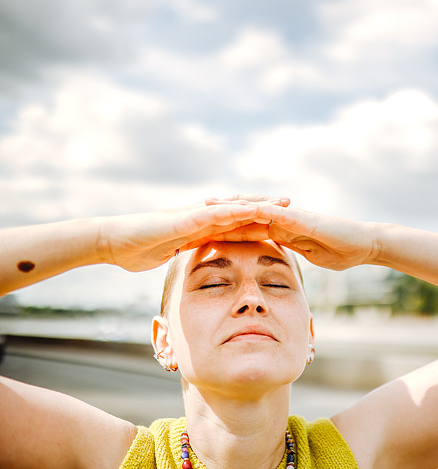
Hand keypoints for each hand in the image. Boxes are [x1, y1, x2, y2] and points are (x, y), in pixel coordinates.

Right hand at [100, 196, 289, 271]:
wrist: (113, 243)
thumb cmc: (137, 250)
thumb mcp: (172, 255)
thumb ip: (186, 255)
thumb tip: (195, 266)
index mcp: (200, 228)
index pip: (236, 224)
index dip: (259, 221)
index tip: (281, 222)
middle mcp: (201, 217)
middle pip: (240, 211)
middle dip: (266, 208)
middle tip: (293, 204)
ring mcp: (194, 216)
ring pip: (233, 207)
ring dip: (259, 204)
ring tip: (283, 201)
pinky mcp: (186, 219)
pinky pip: (217, 213)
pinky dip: (237, 210)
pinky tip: (256, 208)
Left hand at [205, 195, 377, 270]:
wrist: (364, 244)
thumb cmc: (343, 252)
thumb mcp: (310, 257)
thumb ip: (294, 256)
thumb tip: (283, 264)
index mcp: (283, 230)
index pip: (249, 227)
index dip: (227, 226)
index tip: (204, 227)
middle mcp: (283, 219)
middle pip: (246, 212)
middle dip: (221, 211)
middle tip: (195, 208)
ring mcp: (291, 216)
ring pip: (255, 207)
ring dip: (231, 204)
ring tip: (208, 203)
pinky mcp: (301, 217)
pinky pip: (274, 211)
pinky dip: (255, 208)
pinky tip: (238, 207)